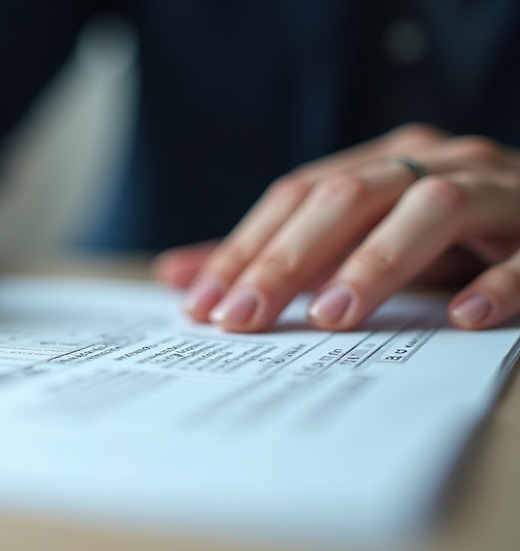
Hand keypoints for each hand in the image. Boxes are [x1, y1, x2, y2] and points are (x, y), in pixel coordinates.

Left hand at [154, 123, 519, 331]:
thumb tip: (176, 276)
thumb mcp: (359, 239)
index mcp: (383, 162)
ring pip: (433, 208)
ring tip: (330, 315)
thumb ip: (275, 256)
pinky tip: (461, 317)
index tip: (201, 303)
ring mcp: (496, 192)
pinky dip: (497, 282)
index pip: (298, 196)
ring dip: (378, 262)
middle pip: (349, 198)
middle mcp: (433, 164)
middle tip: (242, 317)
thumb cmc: (443, 235)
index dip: (247, 246)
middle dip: (288, 259)